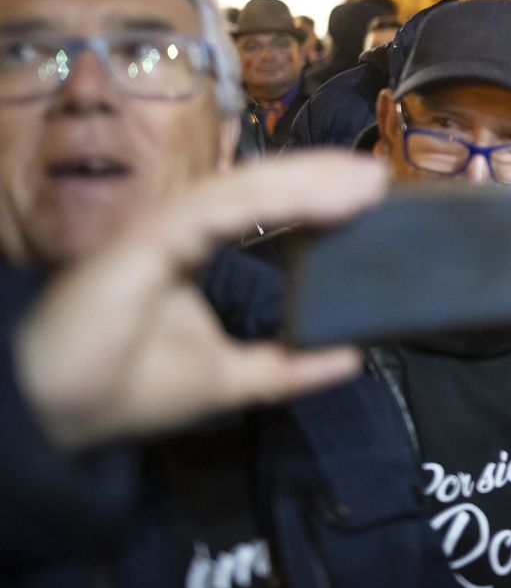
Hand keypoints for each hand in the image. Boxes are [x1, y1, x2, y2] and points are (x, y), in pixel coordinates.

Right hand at [14, 152, 387, 450]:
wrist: (53, 411)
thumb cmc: (123, 385)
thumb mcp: (228, 380)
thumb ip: (287, 367)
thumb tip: (352, 359)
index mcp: (194, 243)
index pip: (265, 202)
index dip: (316, 192)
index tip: (372, 193)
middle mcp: (181, 225)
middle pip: (264, 184)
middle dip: (324, 176)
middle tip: (381, 176)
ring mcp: (164, 224)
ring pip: (249, 185)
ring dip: (312, 179)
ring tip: (368, 181)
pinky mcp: (150, 236)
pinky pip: (222, 207)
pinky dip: (279, 198)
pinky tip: (325, 201)